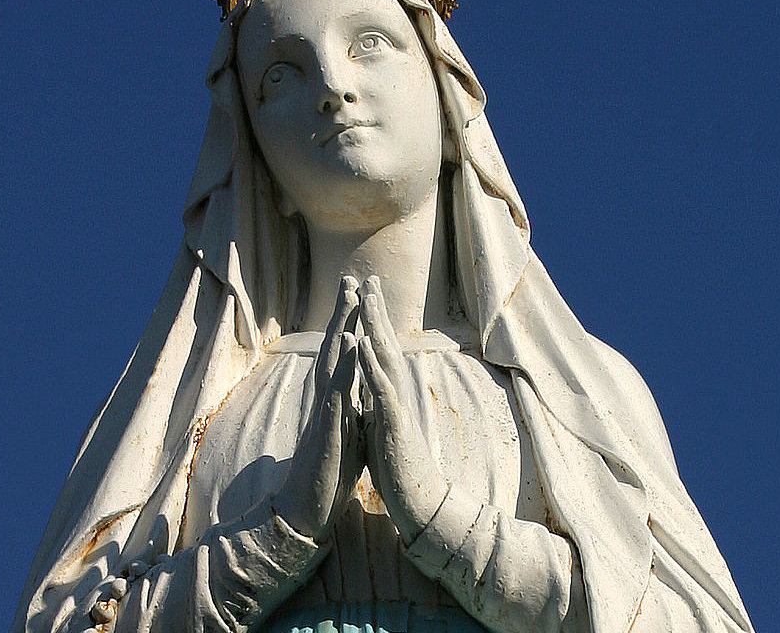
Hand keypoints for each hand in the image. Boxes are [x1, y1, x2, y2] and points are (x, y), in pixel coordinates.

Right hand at [273, 276, 364, 537]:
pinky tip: (347, 344)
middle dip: (344, 313)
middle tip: (351, 278)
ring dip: (340, 331)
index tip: (358, 291)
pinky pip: (335, 392)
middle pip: (333, 347)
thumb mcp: (348, 432)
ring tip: (350, 300)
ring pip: (332, 364)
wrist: (309, 508)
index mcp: (336, 398)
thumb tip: (358, 392)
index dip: (350, 323)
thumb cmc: (329, 471)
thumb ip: (351, 408)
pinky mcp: (328, 429)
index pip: (342, 353)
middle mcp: (327, 398)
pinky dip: (342, 367)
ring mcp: (325, 412)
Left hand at [356, 277, 450, 543]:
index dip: (370, 321)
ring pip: (386, 360)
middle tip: (369, 278)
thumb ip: (375, 400)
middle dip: (376, 312)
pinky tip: (364, 344)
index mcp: (385, 393)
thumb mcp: (380, 424)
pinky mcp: (394, 424)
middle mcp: (393, 393)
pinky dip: (372, 366)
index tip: (362, 290)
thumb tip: (368, 382)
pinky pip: (382, 390)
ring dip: (377, 328)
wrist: (417, 499)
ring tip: (368, 299)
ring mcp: (396, 406)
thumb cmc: (397, 463)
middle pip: (384, 344)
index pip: (378, 349)